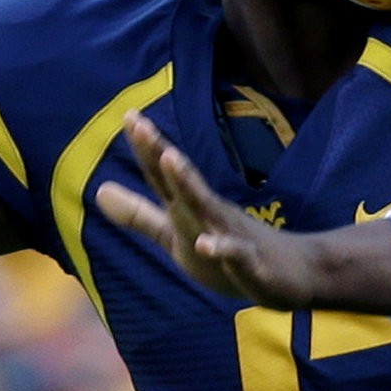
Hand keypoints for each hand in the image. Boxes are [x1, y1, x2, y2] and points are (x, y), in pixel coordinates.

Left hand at [95, 112, 320, 308]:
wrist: (292, 274)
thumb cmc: (231, 249)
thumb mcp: (177, 233)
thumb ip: (139, 215)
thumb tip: (98, 192)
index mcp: (191, 209)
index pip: (164, 177)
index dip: (147, 148)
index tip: (129, 115)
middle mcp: (210, 215)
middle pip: (182, 183)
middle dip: (160, 154)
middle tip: (140, 124)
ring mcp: (232, 236)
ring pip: (208, 210)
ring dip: (189, 185)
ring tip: (170, 159)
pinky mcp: (252, 265)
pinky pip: (236, 256)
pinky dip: (222, 249)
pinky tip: (206, 245)